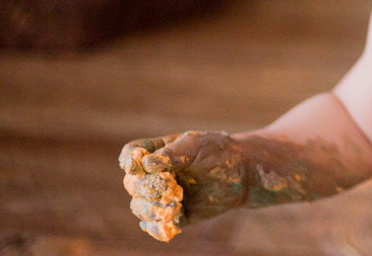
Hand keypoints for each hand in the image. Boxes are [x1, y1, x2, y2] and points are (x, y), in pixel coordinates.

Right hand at [119, 131, 248, 240]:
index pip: (131, 154)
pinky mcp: (176, 216)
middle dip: (144, 186)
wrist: (242, 172)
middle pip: (132, 184)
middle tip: (166, 184)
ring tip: (170, 205)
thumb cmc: (217, 151)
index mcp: (156, 153)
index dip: (129, 161)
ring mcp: (163, 197)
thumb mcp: (195, 145)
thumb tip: (146, 165)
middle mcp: (155, 175)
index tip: (136, 165)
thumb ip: (171, 154)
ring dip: (150, 208)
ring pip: (140, 208)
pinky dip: (158, 228)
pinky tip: (169, 222)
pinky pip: (157, 227)